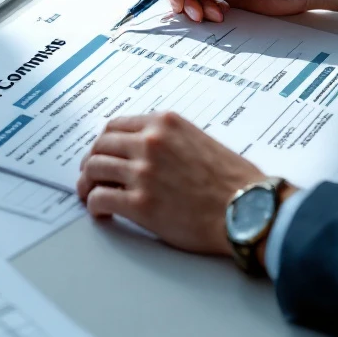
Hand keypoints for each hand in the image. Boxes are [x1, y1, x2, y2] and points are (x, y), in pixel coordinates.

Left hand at [77, 113, 276, 256]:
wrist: (250, 211)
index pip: (115, 125)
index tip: (102, 152)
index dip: (104, 142)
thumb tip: (146, 149)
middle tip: (90, 175)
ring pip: (94, 170)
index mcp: (164, 125)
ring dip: (87, 182)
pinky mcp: (140, 204)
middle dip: (91, 161)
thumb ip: (170, 140)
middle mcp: (150, 143)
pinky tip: (101, 212)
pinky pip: (100, 198)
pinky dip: (94, 205)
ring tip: (89, 193)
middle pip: (100, 146)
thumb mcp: (200, 141)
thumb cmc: (236, 181)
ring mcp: (143, 173)